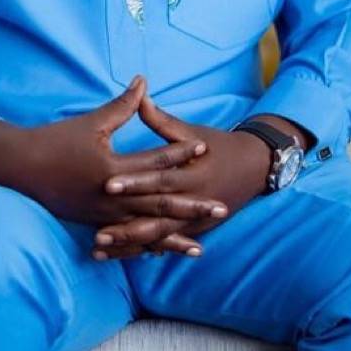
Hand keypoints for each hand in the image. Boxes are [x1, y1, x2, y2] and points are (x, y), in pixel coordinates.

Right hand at [0, 75, 228, 233]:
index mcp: (112, 168)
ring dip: (174, 237)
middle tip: (221, 210)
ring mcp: (103, 215)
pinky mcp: (95, 224)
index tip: (206, 149)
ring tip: (200, 248)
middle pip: (159, 202)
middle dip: (192, 207)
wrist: (19, 169)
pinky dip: (146, 247)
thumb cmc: (54, 141)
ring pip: (145, 229)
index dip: (181, 153)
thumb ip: (123, 106)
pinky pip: (126, 240)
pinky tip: (163, 254)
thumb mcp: (91, 122)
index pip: (154, 160)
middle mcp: (110, 196)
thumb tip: (143, 80)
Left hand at [91, 93, 273, 259]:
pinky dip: (140, 250)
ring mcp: (195, 221)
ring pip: (157, 237)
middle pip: (156, 217)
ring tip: (99, 250)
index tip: (107, 185)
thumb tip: (140, 93)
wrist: (254, 168)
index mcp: (194, 175)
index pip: (160, 180)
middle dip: (126, 227)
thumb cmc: (219, 145)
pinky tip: (115, 257)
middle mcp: (194, 202)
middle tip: (97, 233)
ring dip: (129, 245)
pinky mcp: (192, 232)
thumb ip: (163, 120)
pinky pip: (162, 244)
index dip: (134, 183)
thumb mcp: (193, 132)